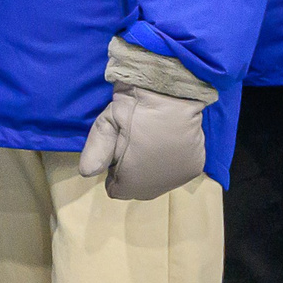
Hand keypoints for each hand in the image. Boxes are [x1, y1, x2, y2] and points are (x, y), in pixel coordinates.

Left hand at [78, 84, 205, 201]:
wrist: (173, 91)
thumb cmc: (135, 108)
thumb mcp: (106, 124)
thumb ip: (95, 151)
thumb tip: (86, 173)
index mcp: (136, 180)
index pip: (117, 191)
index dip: (113, 174)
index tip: (115, 154)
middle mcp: (161, 185)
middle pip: (139, 189)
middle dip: (132, 174)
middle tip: (131, 146)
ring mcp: (181, 177)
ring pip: (158, 182)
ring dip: (152, 170)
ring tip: (148, 143)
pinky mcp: (196, 166)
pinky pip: (176, 172)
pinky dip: (169, 163)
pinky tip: (164, 144)